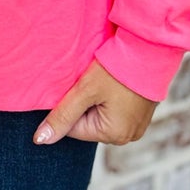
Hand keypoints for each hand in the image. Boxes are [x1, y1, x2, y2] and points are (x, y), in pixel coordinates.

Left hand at [34, 60, 156, 146]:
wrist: (150, 49)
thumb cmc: (117, 69)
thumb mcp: (85, 91)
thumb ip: (62, 116)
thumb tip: (40, 140)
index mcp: (114, 135)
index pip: (73, 129)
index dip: (69, 106)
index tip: (77, 87)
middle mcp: (128, 137)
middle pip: (88, 123)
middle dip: (85, 104)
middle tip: (92, 82)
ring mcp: (137, 126)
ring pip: (101, 116)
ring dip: (97, 100)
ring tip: (104, 81)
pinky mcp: (142, 114)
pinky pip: (116, 111)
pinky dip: (110, 98)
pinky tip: (114, 83)